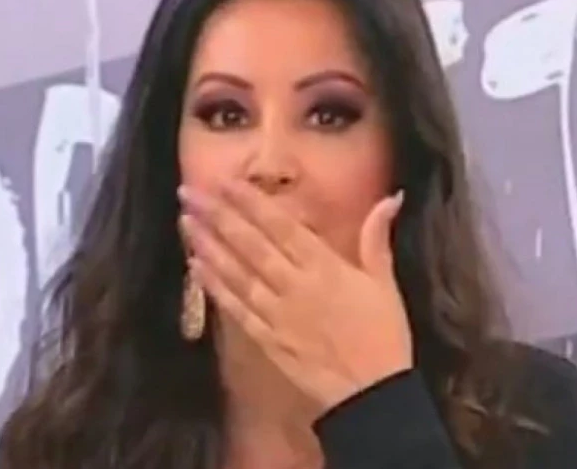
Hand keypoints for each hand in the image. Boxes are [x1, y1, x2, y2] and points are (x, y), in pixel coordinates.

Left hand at [178, 180, 411, 415]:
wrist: (373, 394)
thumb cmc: (384, 335)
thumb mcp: (385, 283)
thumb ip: (377, 239)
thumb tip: (390, 198)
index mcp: (325, 267)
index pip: (280, 226)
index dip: (251, 203)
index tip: (226, 182)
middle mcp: (294, 285)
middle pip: (250, 245)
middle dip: (218, 216)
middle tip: (188, 193)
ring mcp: (276, 314)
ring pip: (236, 274)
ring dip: (209, 246)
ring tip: (186, 222)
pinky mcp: (266, 339)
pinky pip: (236, 309)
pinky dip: (215, 287)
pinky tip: (196, 268)